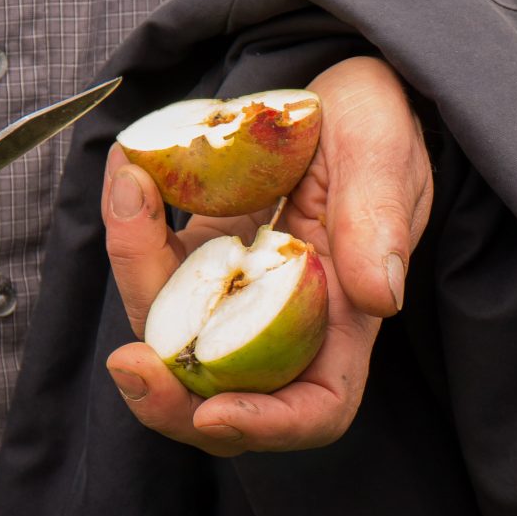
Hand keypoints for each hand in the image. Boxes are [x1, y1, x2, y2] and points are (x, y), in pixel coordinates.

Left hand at [102, 56, 432, 454]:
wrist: (346, 90)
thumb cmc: (381, 122)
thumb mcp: (388, 154)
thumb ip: (381, 220)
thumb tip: (379, 295)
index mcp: (346, 320)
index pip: (315, 407)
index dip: (268, 425)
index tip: (215, 413)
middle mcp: (286, 320)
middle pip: (223, 391)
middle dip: (169, 397)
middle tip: (129, 366)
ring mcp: (238, 288)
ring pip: (175, 328)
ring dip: (138, 280)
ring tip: (128, 194)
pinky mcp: (203, 250)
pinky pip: (156, 262)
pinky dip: (133, 226)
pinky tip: (129, 168)